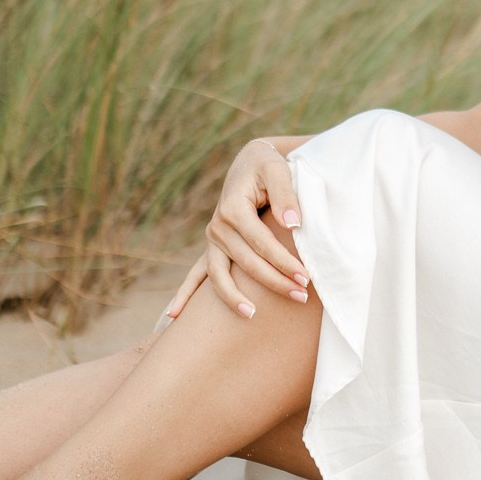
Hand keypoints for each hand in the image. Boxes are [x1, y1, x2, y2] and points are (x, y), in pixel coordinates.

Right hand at [157, 138, 309, 327]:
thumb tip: (293, 225)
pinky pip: (197, 274)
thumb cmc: (267, 167)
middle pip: (245, 263)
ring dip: (233, 298)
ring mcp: (212, 239)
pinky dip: (185, 294)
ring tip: (252, 315)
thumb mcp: (278, 171)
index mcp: (233, 208)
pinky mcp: (213, 247)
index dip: (284, 262)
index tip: (306, 278)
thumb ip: (286, 196)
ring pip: (219, 275)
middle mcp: (218, 226)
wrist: (250, 163)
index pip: (262, 243)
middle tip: (301, 296)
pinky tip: (174, 316)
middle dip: (274, 282)